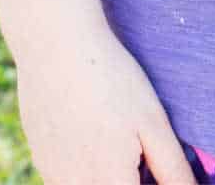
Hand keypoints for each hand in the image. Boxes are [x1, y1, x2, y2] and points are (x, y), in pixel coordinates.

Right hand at [15, 22, 195, 184]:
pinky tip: (93, 128)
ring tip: (117, 133)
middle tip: (142, 148)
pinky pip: (69, 177)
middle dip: (132, 177)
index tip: (155, 164)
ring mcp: (54, 175)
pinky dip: (87, 166)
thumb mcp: (153, 122)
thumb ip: (173, 170)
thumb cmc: (111, 79)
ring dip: (110, 174)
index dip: (152, 181)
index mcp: (110, 182)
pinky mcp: (41, 160)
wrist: (56, 44)